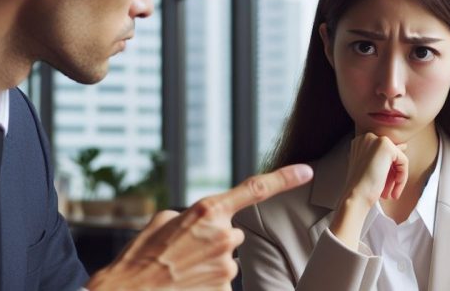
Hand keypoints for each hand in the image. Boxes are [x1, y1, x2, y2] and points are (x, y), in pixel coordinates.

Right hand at [85, 164, 313, 289]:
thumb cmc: (141, 256)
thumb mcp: (163, 221)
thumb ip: (192, 215)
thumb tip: (206, 223)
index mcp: (208, 211)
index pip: (256, 190)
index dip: (285, 178)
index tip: (307, 171)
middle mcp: (223, 236)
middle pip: (233, 234)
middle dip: (214, 241)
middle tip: (185, 251)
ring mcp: (226, 267)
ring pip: (227, 261)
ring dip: (209, 264)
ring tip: (180, 270)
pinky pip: (222, 283)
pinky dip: (206, 283)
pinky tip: (186, 284)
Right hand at [329, 133, 407, 249]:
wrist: (356, 196)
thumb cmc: (361, 187)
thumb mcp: (373, 168)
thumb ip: (386, 155)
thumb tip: (403, 146)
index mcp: (361, 142)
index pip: (384, 154)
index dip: (387, 171)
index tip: (385, 185)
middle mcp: (367, 137)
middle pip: (392, 155)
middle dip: (391, 174)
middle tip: (387, 190)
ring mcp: (375, 140)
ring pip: (398, 159)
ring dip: (396, 178)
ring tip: (389, 193)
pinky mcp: (386, 146)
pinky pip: (403, 162)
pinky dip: (401, 177)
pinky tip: (393, 189)